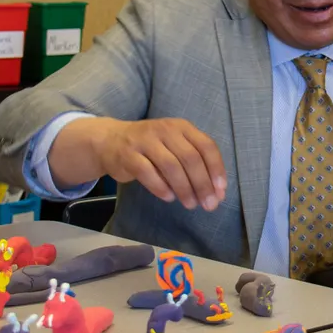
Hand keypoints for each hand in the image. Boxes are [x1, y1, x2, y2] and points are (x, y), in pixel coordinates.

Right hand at [90, 117, 226, 210]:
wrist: (111, 141)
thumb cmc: (152, 148)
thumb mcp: (176, 146)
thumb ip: (196, 164)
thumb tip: (216, 193)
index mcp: (182, 127)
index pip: (206, 146)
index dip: (216, 169)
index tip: (220, 191)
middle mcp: (165, 130)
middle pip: (190, 158)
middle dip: (202, 184)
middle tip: (208, 204)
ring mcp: (145, 140)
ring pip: (171, 166)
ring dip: (184, 188)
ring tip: (190, 204)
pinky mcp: (128, 154)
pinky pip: (148, 173)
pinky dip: (161, 188)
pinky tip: (169, 198)